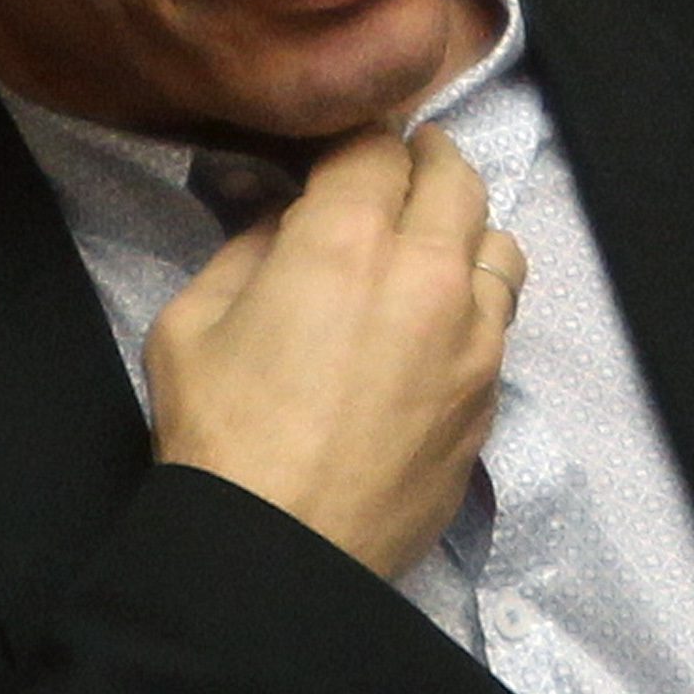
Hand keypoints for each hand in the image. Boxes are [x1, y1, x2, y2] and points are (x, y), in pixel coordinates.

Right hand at [145, 124, 525, 577]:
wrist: (280, 554)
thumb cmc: (221, 438)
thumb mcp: (191, 321)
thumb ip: (245, 246)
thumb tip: (280, 214)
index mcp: (345, 240)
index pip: (377, 143)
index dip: (354, 140)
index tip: (337, 155)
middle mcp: (428, 274)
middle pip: (457, 176)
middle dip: (423, 163)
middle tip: (392, 175)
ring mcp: (473, 337)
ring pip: (499, 244)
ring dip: (464, 229)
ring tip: (429, 246)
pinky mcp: (489, 394)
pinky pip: (502, 318)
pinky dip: (476, 300)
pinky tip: (437, 321)